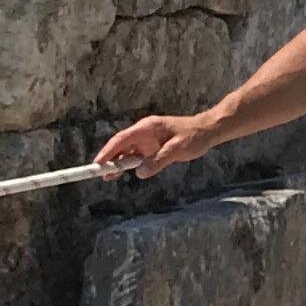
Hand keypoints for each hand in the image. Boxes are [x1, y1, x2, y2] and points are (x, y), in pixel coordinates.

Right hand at [96, 112, 213, 176]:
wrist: (207, 131)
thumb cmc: (193, 136)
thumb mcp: (177, 149)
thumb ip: (159, 160)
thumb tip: (140, 172)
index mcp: (147, 128)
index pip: (121, 139)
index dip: (107, 151)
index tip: (97, 163)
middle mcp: (144, 132)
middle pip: (120, 145)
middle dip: (108, 159)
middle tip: (98, 174)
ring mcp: (147, 139)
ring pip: (127, 151)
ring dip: (117, 163)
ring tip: (107, 178)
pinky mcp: (152, 146)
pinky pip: (136, 155)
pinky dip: (128, 164)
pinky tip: (122, 173)